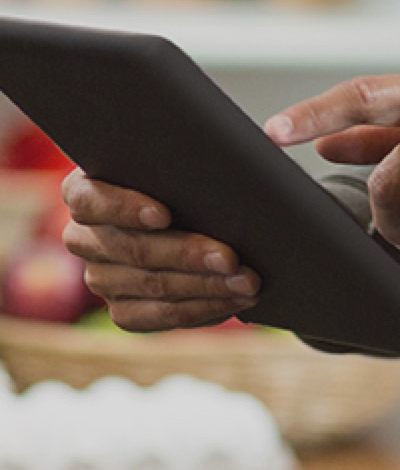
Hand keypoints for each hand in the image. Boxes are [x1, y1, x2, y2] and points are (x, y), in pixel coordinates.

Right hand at [61, 171, 260, 330]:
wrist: (193, 214)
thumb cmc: (184, 176)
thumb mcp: (180, 159)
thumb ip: (187, 154)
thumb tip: (238, 153)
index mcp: (84, 192)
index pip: (89, 200)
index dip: (124, 207)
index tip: (164, 214)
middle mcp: (83, 238)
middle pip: (131, 249)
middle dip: (187, 254)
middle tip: (231, 258)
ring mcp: (101, 277)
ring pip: (152, 285)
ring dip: (206, 285)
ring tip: (247, 281)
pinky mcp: (124, 310)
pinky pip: (160, 316)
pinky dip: (203, 307)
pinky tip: (234, 298)